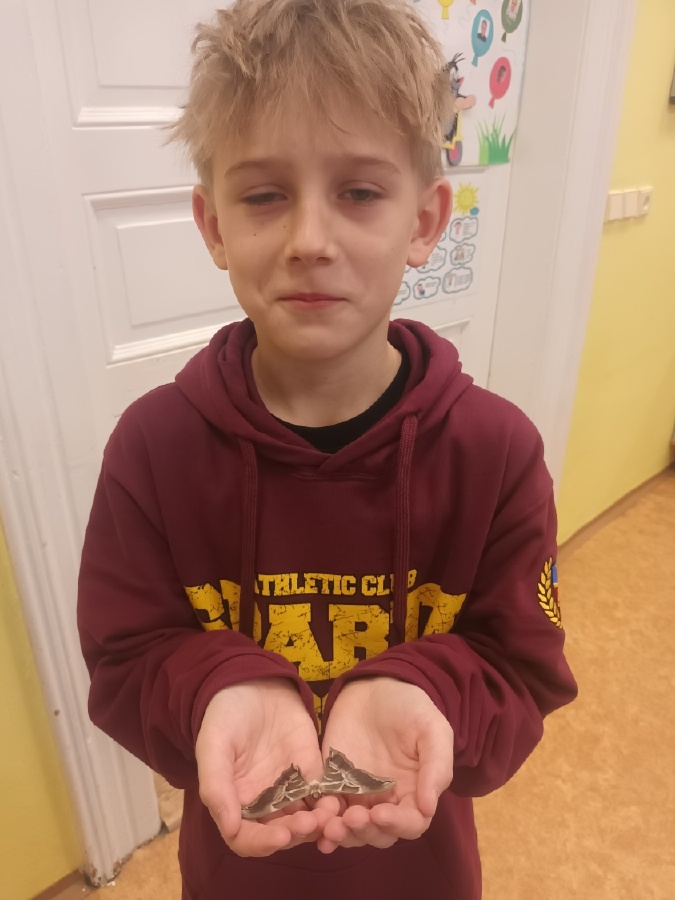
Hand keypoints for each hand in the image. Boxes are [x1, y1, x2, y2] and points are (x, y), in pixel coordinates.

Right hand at [196, 677, 335, 856]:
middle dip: (295, 834)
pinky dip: (331, 805)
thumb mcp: (213, 746)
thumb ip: (217, 786)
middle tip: (309, 824)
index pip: (246, 838)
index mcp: (235, 802)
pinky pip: (323, 796)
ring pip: (305, 820)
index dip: (262, 842)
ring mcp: (290, 789)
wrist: (253, 684)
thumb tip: (229, 828)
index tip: (280, 836)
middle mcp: (263, 803)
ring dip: (316, 824)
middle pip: (280, 833)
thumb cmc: (225, 716)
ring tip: (327, 817)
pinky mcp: (311, 772)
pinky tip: (338, 804)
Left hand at [317, 677, 453, 852]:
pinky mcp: (333, 785)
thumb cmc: (410, 707)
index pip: (410, 823)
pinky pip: (328, 811)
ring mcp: (358, 796)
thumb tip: (429, 807)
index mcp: (415, 793)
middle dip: (365, 832)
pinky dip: (322, 823)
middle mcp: (387, 802)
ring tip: (329, 827)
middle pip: (379, 833)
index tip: (380, 814)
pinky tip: (316, 824)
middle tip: (350, 818)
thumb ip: (436, 767)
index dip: (397, 824)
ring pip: (352, 829)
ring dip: (342, 834)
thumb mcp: (432, 730)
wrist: (374, 686)